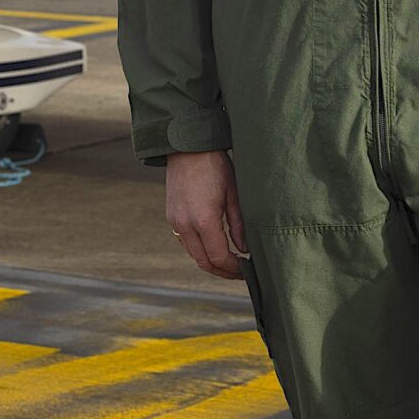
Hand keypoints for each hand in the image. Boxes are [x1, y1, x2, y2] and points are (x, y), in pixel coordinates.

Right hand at [164, 149, 247, 279]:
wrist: (187, 145)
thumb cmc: (215, 165)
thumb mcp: (234, 193)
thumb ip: (239, 225)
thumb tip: (244, 249)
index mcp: (203, 220)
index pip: (219, 258)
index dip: (234, 268)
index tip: (247, 269)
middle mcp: (185, 225)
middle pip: (203, 262)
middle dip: (223, 271)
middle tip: (240, 273)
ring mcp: (175, 221)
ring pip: (193, 254)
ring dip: (211, 262)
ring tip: (229, 262)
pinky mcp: (171, 215)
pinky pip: (185, 242)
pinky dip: (200, 250)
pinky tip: (214, 245)